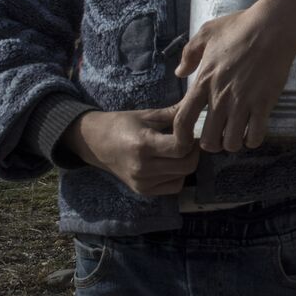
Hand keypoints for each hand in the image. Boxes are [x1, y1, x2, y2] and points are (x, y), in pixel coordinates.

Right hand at [63, 107, 198, 195]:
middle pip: (187, 165)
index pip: (181, 147)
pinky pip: (174, 186)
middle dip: (194, 151)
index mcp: (143, 145)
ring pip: (183, 176)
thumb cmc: (122, 124)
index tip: (189, 129)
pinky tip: (171, 162)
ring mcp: (142, 183)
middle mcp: (142, 168)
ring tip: (178, 149)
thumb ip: (175, 113)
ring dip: (187, 162)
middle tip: (189, 139)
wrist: (94, 143)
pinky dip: (178, 175)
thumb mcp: (148, 114)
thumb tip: (200, 104)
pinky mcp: (143, 191)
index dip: (191, 137)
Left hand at [173, 0, 295, 151]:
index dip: (181, 137)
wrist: (274, 26)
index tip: (187, 139)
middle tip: (218, 136)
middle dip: (211, 143)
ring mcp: (243, 102)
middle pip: (208, 139)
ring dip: (233, 143)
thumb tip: (180, 72)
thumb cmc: (240, 26)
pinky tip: (254, 131)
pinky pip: (256, 135)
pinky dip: (253, 139)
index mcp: (203, 81)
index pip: (183, 120)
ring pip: (232, 142)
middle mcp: (220, 97)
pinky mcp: (264, 103)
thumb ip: (189, 54)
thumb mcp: (207, 33)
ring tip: (237, 134)